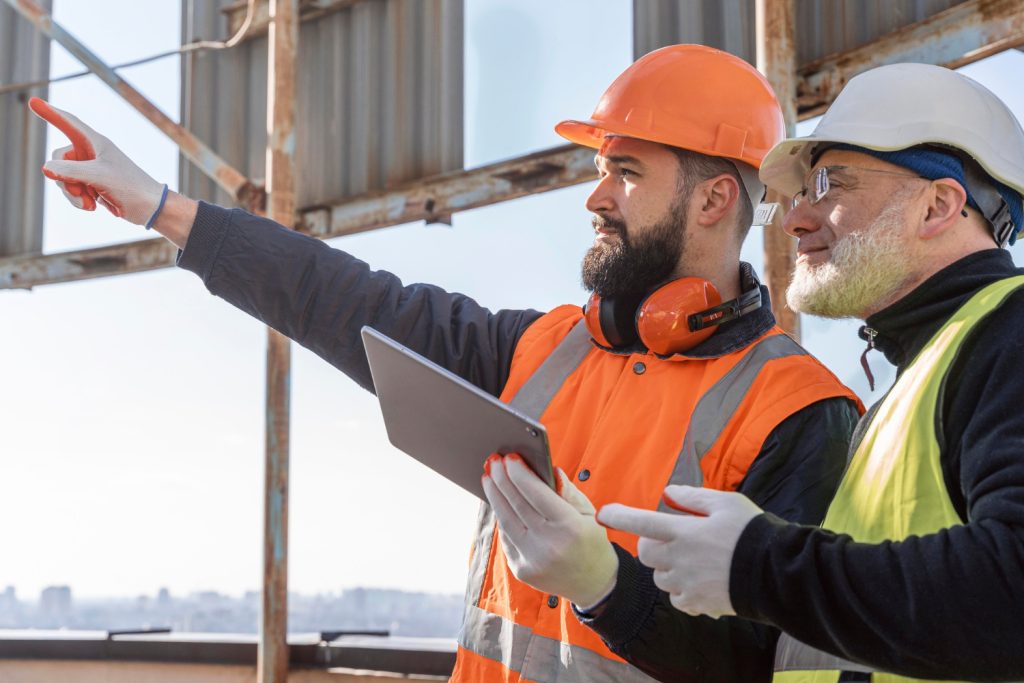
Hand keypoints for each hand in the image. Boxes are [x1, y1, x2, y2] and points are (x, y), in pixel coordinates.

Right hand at [29, 98, 165, 225]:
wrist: (149, 209)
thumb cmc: (131, 187)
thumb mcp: (99, 176)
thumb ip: (70, 171)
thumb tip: (46, 167)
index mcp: (95, 143)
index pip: (68, 123)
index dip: (50, 113)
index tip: (33, 101)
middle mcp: (91, 153)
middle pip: (59, 159)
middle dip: (64, 178)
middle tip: (81, 191)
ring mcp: (90, 169)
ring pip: (63, 178)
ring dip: (72, 193)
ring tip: (90, 203)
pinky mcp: (92, 185)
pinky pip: (72, 190)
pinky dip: (78, 200)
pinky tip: (92, 206)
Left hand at [482, 454, 617, 608]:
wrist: (593, 584)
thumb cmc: (591, 541)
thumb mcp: (589, 513)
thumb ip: (568, 491)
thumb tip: (548, 469)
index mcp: (570, 528)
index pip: (537, 494)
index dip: (520, 474)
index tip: (510, 458)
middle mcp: (549, 545)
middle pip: (517, 505)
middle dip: (502, 480)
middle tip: (493, 461)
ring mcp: (533, 560)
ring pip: (506, 521)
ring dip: (494, 496)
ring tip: (489, 478)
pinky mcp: (521, 570)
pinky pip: (506, 537)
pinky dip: (501, 517)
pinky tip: (498, 501)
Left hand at [598, 485, 761, 618]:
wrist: (778, 573)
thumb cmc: (752, 532)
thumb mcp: (726, 502)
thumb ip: (693, 497)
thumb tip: (668, 494)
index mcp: (684, 530)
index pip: (641, 521)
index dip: (619, 516)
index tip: (603, 513)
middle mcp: (680, 558)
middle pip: (646, 552)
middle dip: (652, 544)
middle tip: (672, 539)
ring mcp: (687, 583)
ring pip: (660, 577)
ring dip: (668, 568)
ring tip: (693, 561)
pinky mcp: (698, 603)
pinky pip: (677, 598)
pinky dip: (682, 590)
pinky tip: (700, 581)